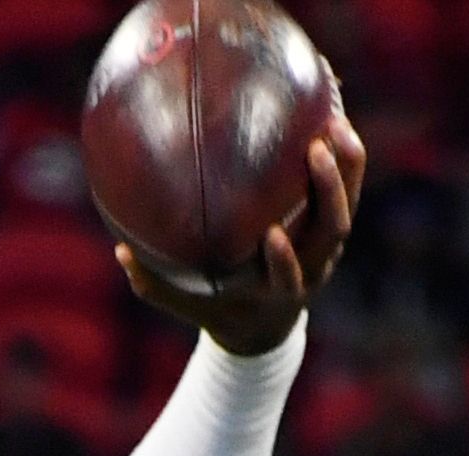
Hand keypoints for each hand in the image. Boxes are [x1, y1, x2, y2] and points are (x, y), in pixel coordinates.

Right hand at [121, 108, 362, 355]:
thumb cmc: (218, 309)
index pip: (286, 279)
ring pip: (345, 209)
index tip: (271, 234)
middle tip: (315, 153)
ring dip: (345, 169)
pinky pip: (347, 191)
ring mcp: (326, 251)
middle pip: (330, 233)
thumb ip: (154, 283)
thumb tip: (120, 250)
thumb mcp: (186, 304)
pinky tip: (333, 117)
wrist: (264, 326)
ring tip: (336, 124)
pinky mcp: (332, 231)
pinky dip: (346, 160)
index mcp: (276, 292)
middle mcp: (309, 271)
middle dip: (327, 194)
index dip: (284, 259)